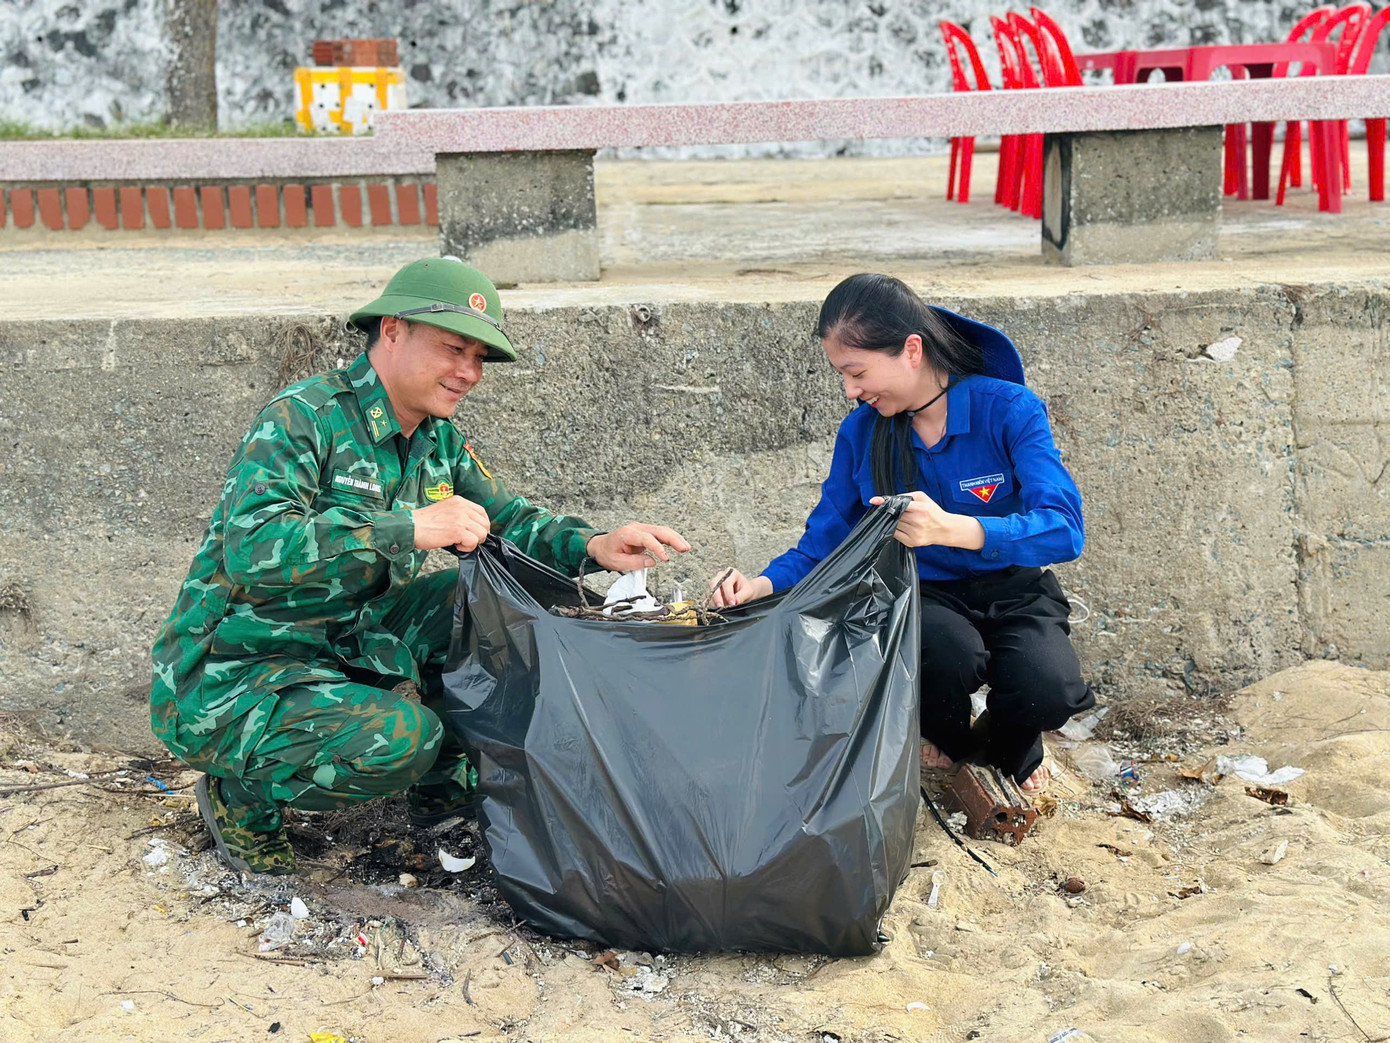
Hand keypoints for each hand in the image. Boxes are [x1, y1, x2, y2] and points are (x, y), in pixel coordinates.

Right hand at [412, 495, 490, 551]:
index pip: (482, 512)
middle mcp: (462, 508)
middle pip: (485, 524)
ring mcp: (461, 519)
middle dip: (479, 535)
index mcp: (459, 501)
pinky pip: (474, 542)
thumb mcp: (445, 510)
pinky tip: (456, 545)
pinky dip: (467, 547)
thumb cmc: (423, 522)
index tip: (476, 532)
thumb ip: (459, 514)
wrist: (410, 526)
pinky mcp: (458, 531)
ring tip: (459, 542)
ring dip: (473, 542)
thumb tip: (471, 527)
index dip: (482, 525)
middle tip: (467, 540)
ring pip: (482, 533)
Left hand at [586, 523, 690, 571]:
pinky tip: (679, 545)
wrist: (600, 546)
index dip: (658, 548)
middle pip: (659, 530)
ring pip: (662, 530)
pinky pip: (660, 534)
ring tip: (686, 548)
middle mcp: (636, 528)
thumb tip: (651, 562)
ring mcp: (641, 529)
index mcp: (627, 533)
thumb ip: (634, 562)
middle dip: (673, 539)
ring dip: (675, 538)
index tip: (665, 558)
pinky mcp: (645, 533)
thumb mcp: (616, 562)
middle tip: (684, 548)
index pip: (647, 538)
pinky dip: (671, 539)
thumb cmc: (607, 552)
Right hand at [708, 569, 772, 607]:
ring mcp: (715, 583)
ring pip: (709, 591)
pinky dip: (712, 604)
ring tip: (720, 610)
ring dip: (713, 601)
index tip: (732, 603)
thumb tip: (735, 602)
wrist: (745, 592)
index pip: (726, 582)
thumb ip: (742, 596)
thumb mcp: (748, 592)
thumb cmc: (747, 589)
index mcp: (731, 572)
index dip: (728, 593)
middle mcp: (720, 576)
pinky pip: (708, 598)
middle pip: (714, 584)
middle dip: (717, 597)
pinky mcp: (711, 592)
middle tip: (721, 607)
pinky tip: (717, 610)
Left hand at [870, 491, 984, 549]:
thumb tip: (891, 499)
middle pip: (895, 515)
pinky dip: (894, 529)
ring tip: (899, 518)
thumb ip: (907, 496)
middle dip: (890, 511)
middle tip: (888, 509)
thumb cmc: (933, 512)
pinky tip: (901, 526)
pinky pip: (895, 534)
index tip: (874, 500)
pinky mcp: (912, 542)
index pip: (899, 505)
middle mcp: (918, 522)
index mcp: (921, 509)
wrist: (945, 529)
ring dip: (892, 520)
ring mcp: (914, 533)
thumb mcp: (924, 498)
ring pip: (894, 524)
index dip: (885, 502)